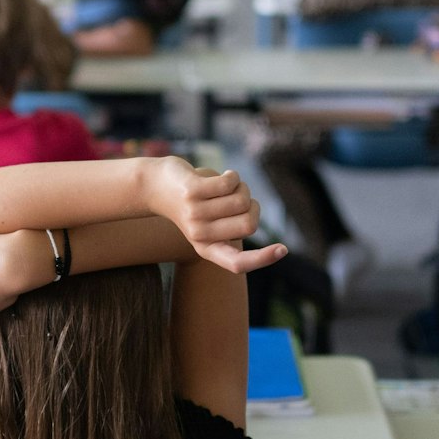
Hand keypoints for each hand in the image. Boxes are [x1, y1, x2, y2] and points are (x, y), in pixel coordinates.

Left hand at [144, 161, 287, 272]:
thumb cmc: (191, 204)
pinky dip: (233, 176)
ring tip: (226, 185)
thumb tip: (252, 224)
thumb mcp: (209, 222)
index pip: (238, 264)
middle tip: (236, 196)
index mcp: (207, 249)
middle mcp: (200, 236)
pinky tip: (225, 175)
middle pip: (249, 224)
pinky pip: (230, 183)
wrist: (155, 186)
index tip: (283, 249)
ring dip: (241, 187)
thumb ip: (231, 225)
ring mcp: (195, 214)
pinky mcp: (192, 192)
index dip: (263, 259)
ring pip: (241, 200)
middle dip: (252, 205)